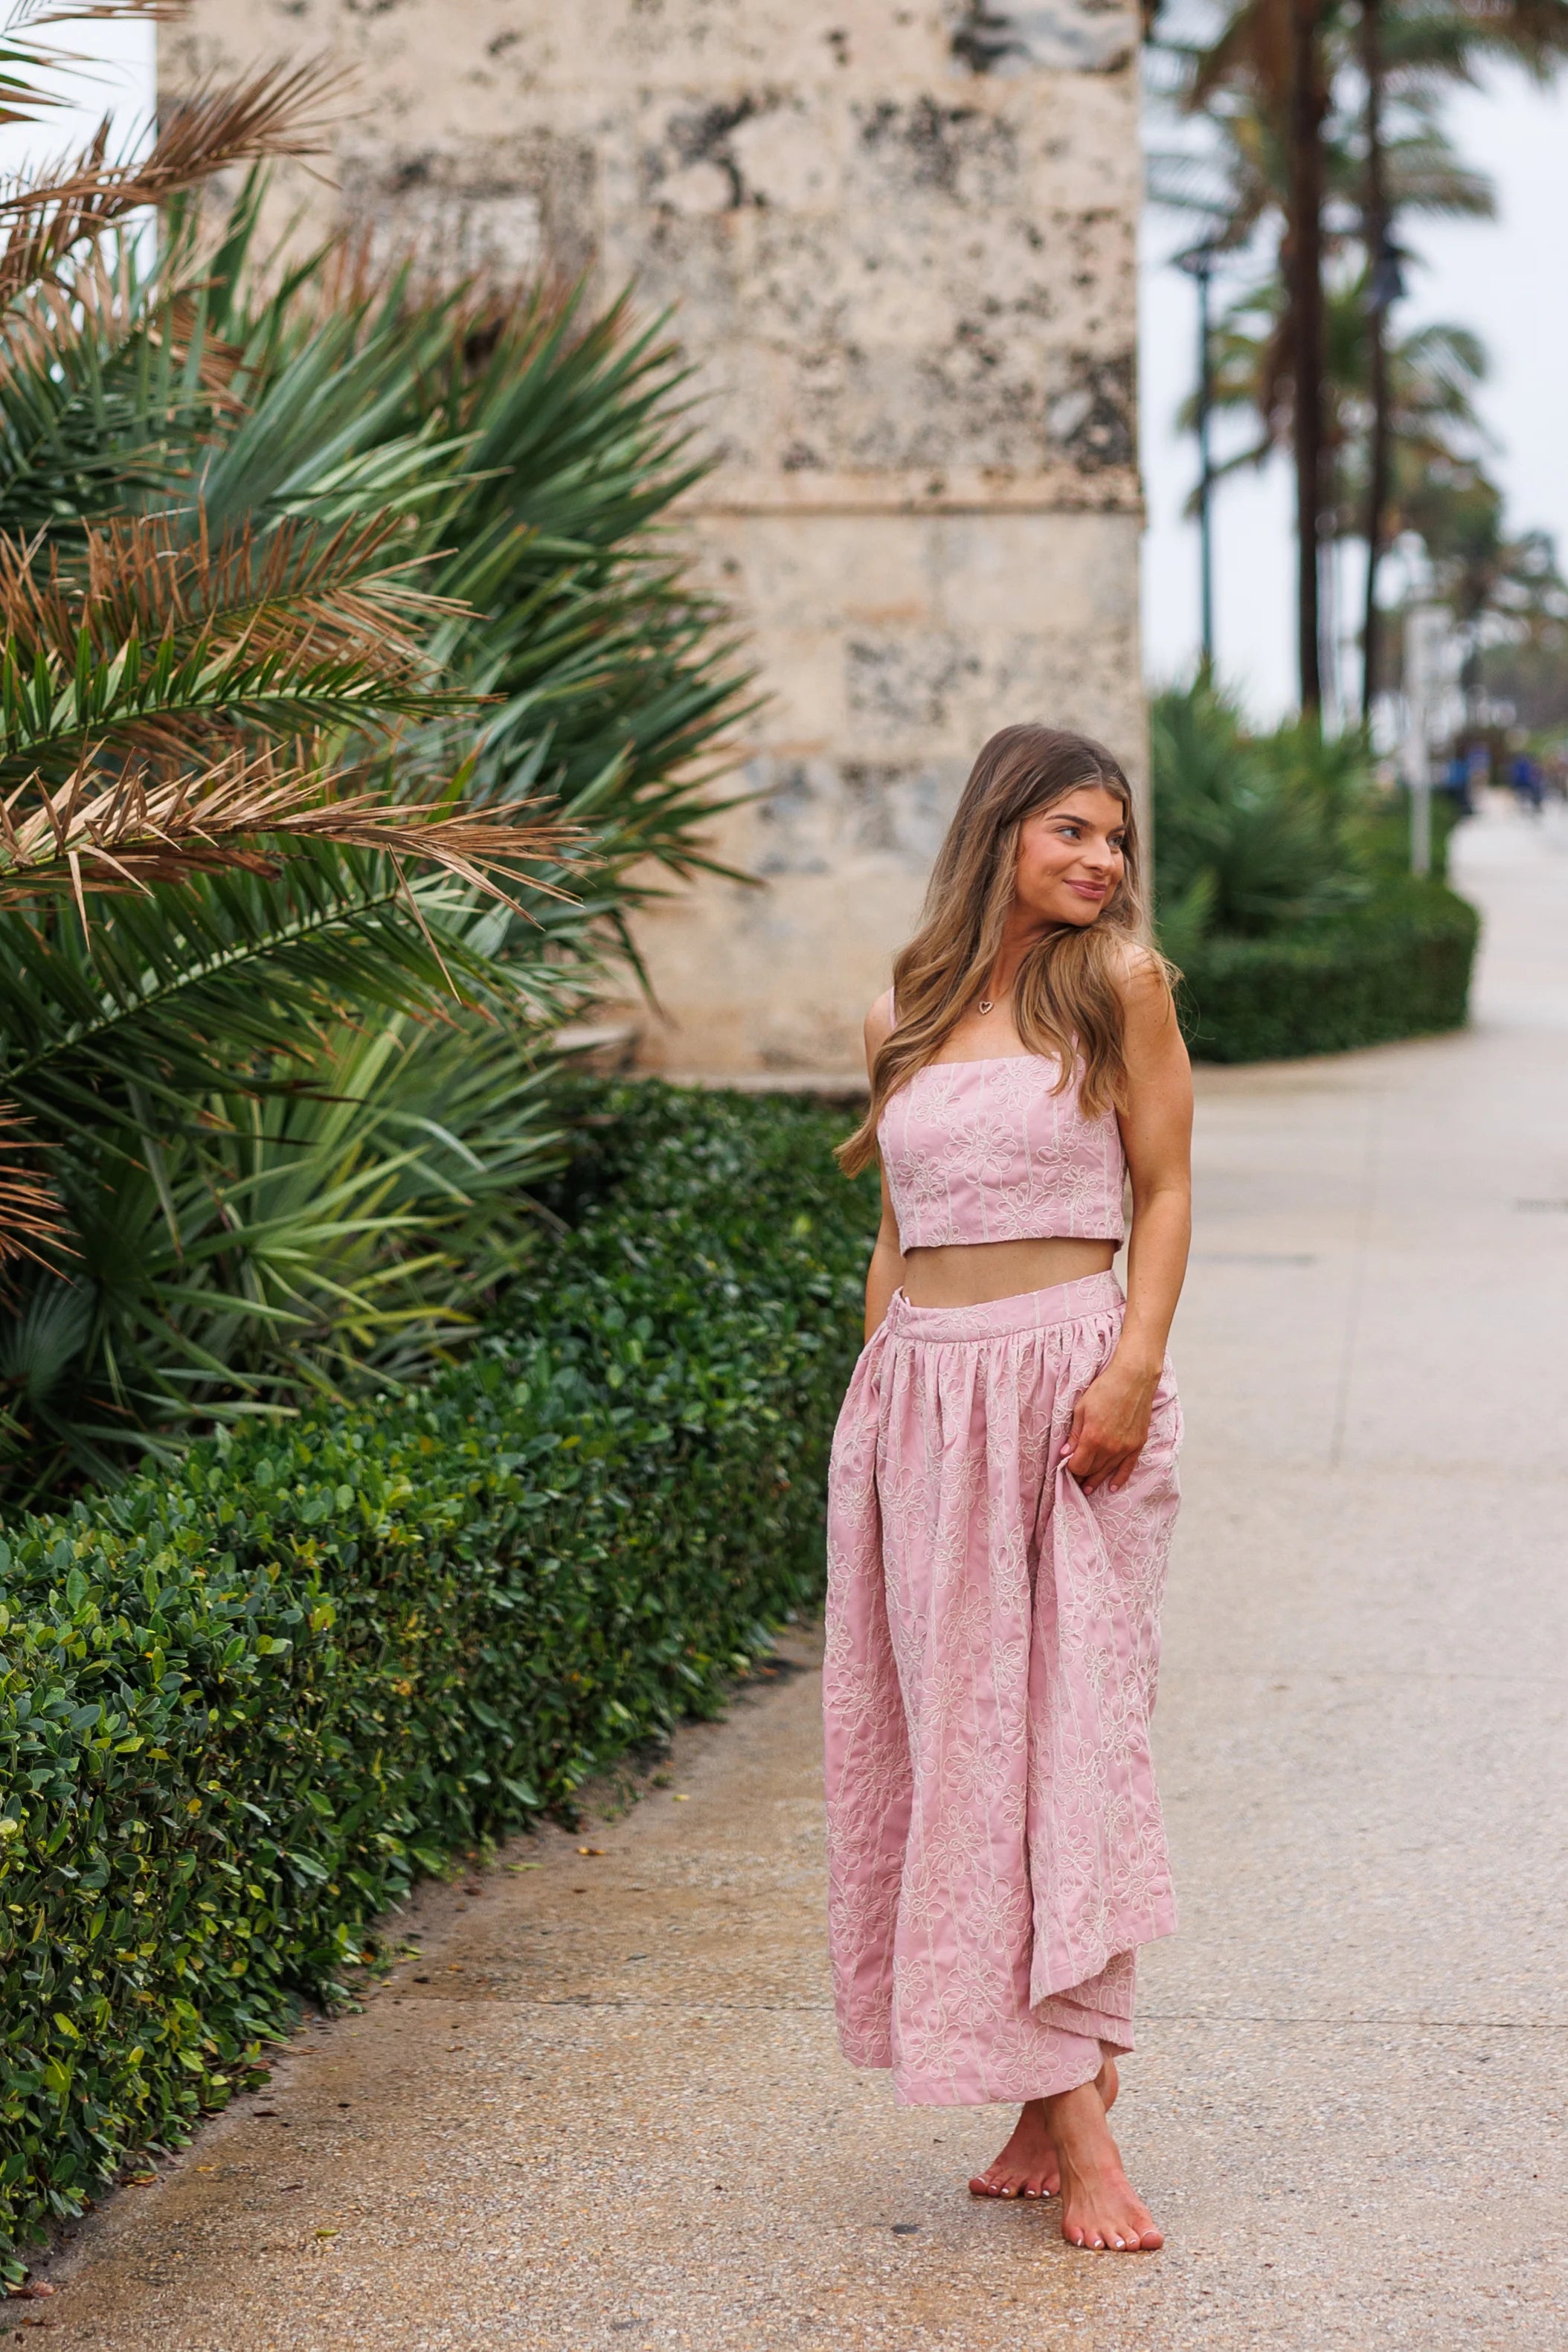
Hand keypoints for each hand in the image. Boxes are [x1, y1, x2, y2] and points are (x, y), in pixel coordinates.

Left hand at [1064, 1349, 1159, 1493]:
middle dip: (1081, 1476)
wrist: (1133, 1378)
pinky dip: (1119, 1479)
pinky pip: (1127, 1468)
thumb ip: (1074, 1434)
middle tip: (1074, 1480)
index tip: (1066, 1466)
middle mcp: (1110, 1448)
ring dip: (1096, 1480)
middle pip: (1092, 1471)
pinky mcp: (1137, 1445)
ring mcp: (1125, 1448)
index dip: (1070, 1468)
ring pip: (1107, 1471)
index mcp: (1093, 1438)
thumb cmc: (1105, 1389)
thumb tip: (1064, 1454)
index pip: (1078, 1465)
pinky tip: (1112, 1487)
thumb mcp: (1081, 1409)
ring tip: (1087, 1488)